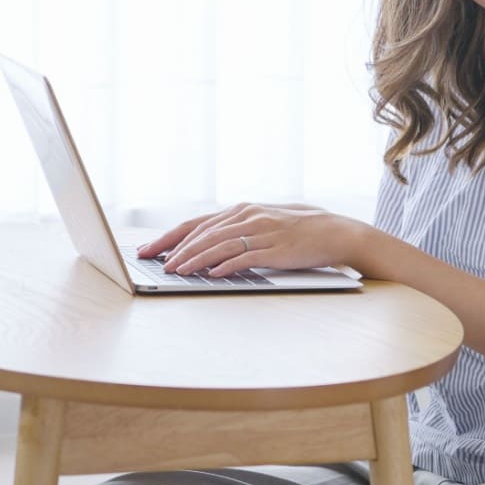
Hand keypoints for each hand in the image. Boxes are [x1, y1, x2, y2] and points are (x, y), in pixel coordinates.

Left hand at [138, 202, 371, 277]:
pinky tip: (212, 274)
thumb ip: (237, 230)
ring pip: (219, 245)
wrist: (335, 232)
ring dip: (195, 259)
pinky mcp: (276, 250)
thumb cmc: (299, 230)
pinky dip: (226, 266)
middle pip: (203, 234)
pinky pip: (245, 258)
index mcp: (241, 210)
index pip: (197, 224)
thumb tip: (206, 247)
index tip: (149, 250)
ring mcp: (262, 232)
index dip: (170, 237)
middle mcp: (248, 217)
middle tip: (156, 264)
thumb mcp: (263, 223)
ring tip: (177, 272)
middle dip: (176, 250)